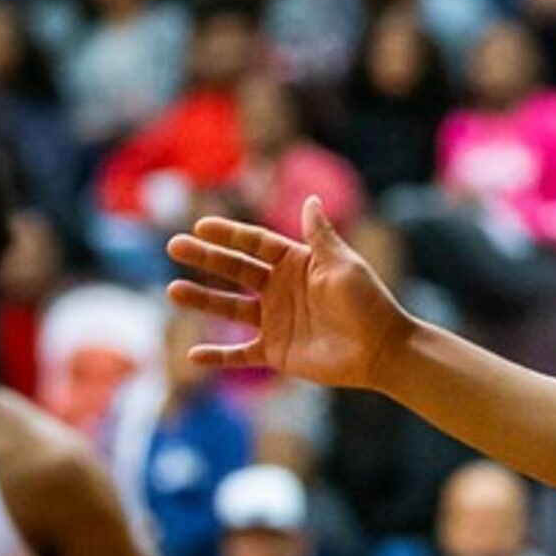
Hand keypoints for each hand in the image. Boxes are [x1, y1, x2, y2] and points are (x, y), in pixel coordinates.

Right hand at [166, 199, 413, 390]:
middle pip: (236, 270)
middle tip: (174, 246)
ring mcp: (276, 321)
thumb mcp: (343, 265)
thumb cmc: (368, 303)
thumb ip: (320, 236)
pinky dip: (218, 356)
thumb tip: (310, 199)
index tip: (201, 224)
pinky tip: (194, 354)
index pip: (256, 244)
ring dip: (202, 300)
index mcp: (298, 264)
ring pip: (230, 308)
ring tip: (173, 292)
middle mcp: (281, 290)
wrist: (383, 350)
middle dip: (206, 258)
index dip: (230, 234)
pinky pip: (240, 354)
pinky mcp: (276, 351)